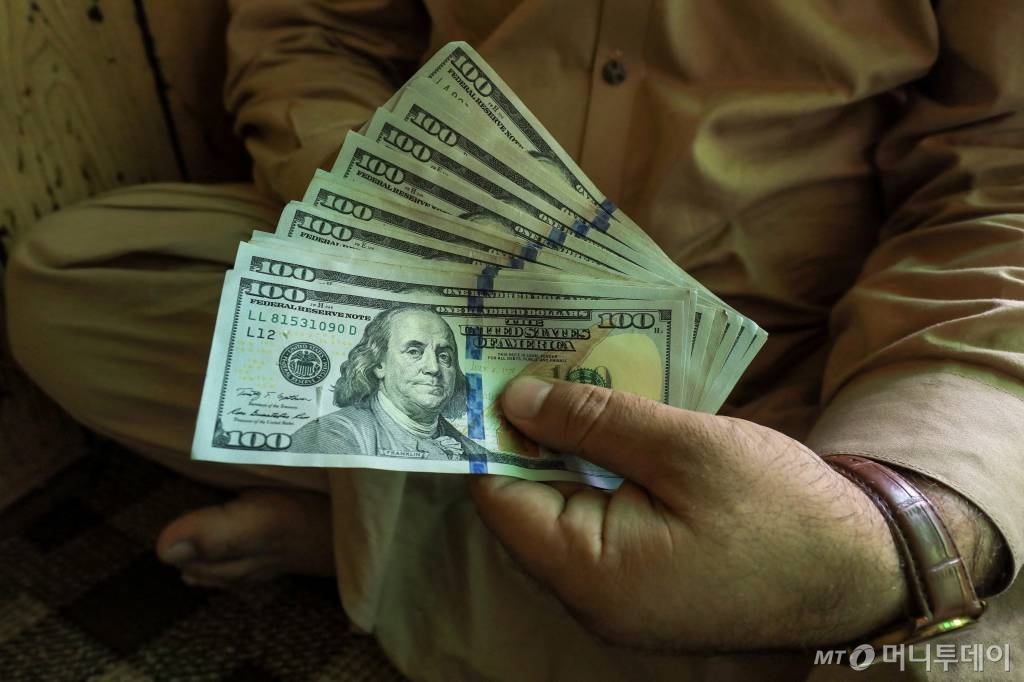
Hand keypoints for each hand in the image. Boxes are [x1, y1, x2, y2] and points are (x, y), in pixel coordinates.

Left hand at [470, 377, 909, 652]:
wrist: (865, 567)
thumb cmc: (780, 506)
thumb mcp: (685, 446)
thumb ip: (594, 421)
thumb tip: (516, 400)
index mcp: (591, 573)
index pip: (501, 498)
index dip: (493, 434)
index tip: (496, 372)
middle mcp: (591, 599)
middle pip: (527, 507)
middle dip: (531, 437)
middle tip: (539, 365)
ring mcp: (619, 599)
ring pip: (563, 514)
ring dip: (567, 454)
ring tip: (574, 388)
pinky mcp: (645, 588)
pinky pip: (598, 529)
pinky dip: (598, 479)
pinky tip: (612, 434)